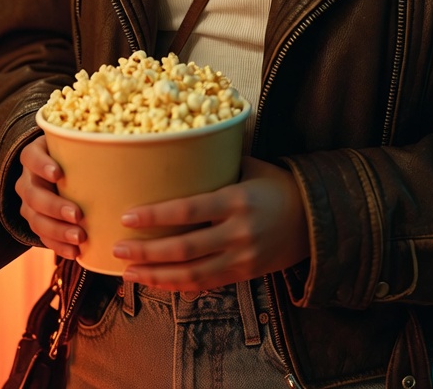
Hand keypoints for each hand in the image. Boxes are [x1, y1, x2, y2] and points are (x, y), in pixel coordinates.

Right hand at [16, 134, 84, 258]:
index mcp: (34, 156)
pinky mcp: (34, 221)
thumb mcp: (75, 145)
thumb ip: (90, 145)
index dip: (42, 166)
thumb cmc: (72, 153)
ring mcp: (28, 203)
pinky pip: (42, 237)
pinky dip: (58, 246)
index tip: (59, 174)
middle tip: (77, 215)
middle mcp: (27, 180)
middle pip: (34, 195)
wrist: (55, 169)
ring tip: (79, 238)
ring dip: (58, 231)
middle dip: (55, 207)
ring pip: (36, 220)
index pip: (31, 158)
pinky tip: (75, 252)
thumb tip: (124, 145)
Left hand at [112, 156, 309, 291]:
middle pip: (184, 248)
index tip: (127, 217)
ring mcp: (241, 258)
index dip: (156, 216)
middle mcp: (237, 232)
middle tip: (118, 247)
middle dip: (147, 251)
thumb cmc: (277, 185)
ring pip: (191, 274)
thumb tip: (183, 145)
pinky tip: (155, 283)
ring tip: (127, 272)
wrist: (314, 219)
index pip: (188, 209)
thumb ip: (219, 164)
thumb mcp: (251, 167)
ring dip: (155, 275)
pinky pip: (205, 285)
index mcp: (236, 200)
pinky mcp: (243, 275)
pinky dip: (177, 287)